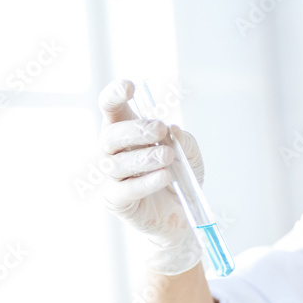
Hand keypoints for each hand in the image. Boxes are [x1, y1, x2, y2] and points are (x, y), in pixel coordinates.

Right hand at [97, 79, 204, 274]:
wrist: (182, 215)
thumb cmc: (180, 179)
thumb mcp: (192, 156)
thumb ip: (185, 141)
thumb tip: (173, 131)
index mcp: (127, 132)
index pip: (111, 108)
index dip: (114, 94)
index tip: (129, 87)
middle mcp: (114, 152)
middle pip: (110, 134)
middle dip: (135, 129)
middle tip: (160, 130)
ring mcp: (112, 177)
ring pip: (116, 162)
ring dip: (144, 157)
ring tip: (168, 157)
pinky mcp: (116, 201)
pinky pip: (125, 189)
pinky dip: (145, 182)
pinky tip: (164, 176)